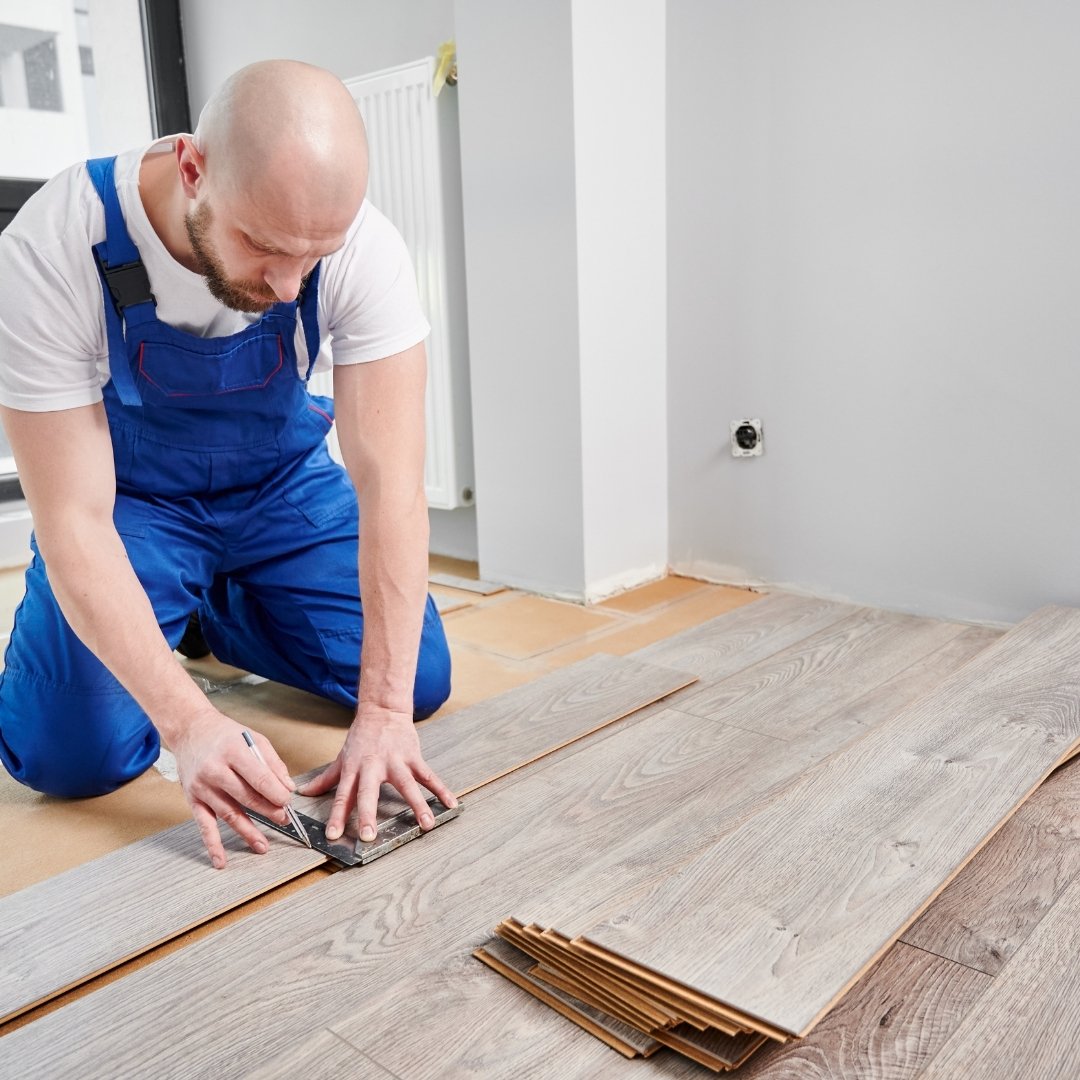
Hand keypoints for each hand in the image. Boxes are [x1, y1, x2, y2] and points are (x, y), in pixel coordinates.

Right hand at [171, 707, 297, 868]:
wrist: (190, 731)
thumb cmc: (225, 734)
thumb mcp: (253, 738)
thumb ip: (272, 763)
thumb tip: (288, 787)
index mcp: (233, 751)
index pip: (258, 778)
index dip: (276, 793)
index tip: (288, 802)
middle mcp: (215, 770)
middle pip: (246, 798)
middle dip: (268, 811)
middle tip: (283, 819)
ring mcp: (202, 787)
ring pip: (229, 814)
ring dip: (248, 831)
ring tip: (263, 846)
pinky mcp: (193, 799)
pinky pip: (204, 825)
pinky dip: (212, 845)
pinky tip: (220, 860)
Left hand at [297, 703, 456, 842]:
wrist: (383, 710)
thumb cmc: (362, 737)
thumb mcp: (342, 757)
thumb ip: (325, 779)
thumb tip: (304, 793)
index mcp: (354, 769)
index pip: (342, 796)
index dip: (337, 817)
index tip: (333, 836)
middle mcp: (373, 766)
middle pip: (369, 792)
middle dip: (368, 814)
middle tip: (369, 836)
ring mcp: (396, 762)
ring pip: (407, 785)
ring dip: (417, 805)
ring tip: (426, 824)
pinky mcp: (414, 757)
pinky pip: (429, 776)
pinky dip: (441, 790)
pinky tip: (450, 804)